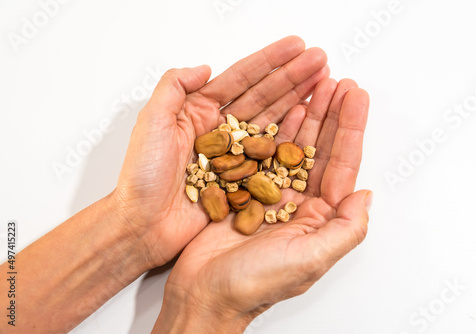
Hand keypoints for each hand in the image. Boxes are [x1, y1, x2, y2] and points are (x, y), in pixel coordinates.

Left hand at [110, 36, 328, 267]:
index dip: (269, 62)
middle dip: (292, 77)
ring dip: (297, 101)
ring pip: (271, 122)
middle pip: (262, 97)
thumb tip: (205, 67)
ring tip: (322, 84)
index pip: (240, 80)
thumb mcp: (150, 122)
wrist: (144, 224)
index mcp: (198, 111)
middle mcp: (220, 129)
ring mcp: (233, 154)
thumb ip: (174, 88)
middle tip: (320, 60)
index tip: (296, 46)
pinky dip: (290, 139)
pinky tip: (309, 122)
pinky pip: (270, 156)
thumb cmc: (142, 176)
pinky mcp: (242, 179)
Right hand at [153, 78, 370, 332]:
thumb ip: (345, 228)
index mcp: (319, 218)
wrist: (205, 293)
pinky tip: (282, 110)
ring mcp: (271, 194)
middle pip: (321, 149)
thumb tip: (365, 194)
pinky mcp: (245, 190)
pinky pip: (263, 152)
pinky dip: (272, 129)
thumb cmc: (255, 284)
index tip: (355, 97)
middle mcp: (299, 203)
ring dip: (305, 116)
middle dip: (331, 114)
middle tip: (336, 81)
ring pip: (293, 146)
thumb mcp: (310, 259)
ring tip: (314, 86)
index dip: (350, 129)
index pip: (342, 165)